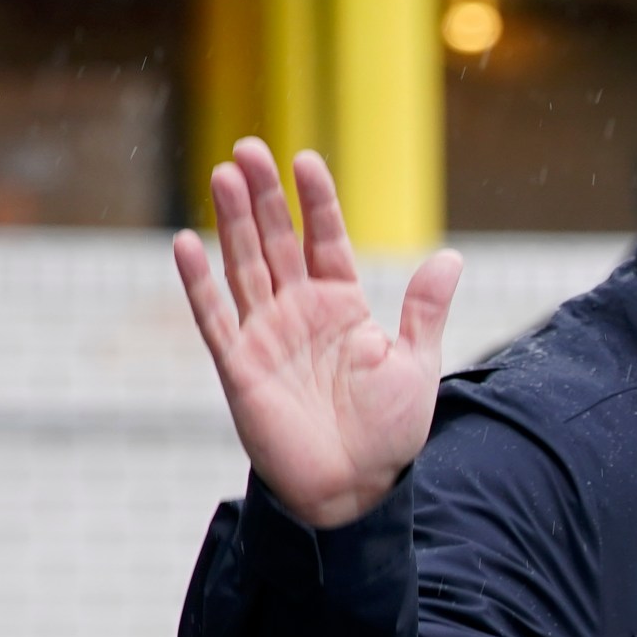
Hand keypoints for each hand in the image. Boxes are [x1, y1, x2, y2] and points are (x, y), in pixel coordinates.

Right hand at [172, 138, 463, 528]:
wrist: (357, 489)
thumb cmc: (388, 432)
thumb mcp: (416, 363)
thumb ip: (425, 310)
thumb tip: (450, 256)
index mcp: (342, 306)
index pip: (324, 239)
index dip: (316, 201)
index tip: (307, 159)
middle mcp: (299, 313)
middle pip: (275, 241)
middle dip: (264, 195)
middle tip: (248, 146)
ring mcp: (266, 336)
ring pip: (243, 266)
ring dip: (231, 222)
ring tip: (223, 174)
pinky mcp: (239, 367)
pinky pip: (214, 318)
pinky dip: (198, 283)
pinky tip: (185, 242)